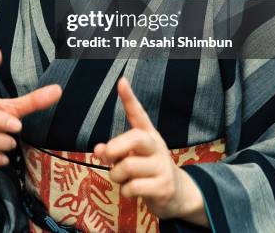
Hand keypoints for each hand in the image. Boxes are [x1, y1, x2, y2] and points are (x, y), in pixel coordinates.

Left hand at [93, 78, 204, 222]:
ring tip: (121, 178)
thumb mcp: (131, 157)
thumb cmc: (147, 169)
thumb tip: (98, 149)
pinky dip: (125, 191)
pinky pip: (133, 187)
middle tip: (108, 156)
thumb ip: (115, 150)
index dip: (129, 98)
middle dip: (115, 148)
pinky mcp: (163, 187)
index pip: (138, 113)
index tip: (121, 82)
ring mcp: (161, 166)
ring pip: (128, 167)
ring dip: (116, 175)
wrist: (176, 193)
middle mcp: (156, 146)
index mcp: (148, 134)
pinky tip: (132, 190)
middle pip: (135, 138)